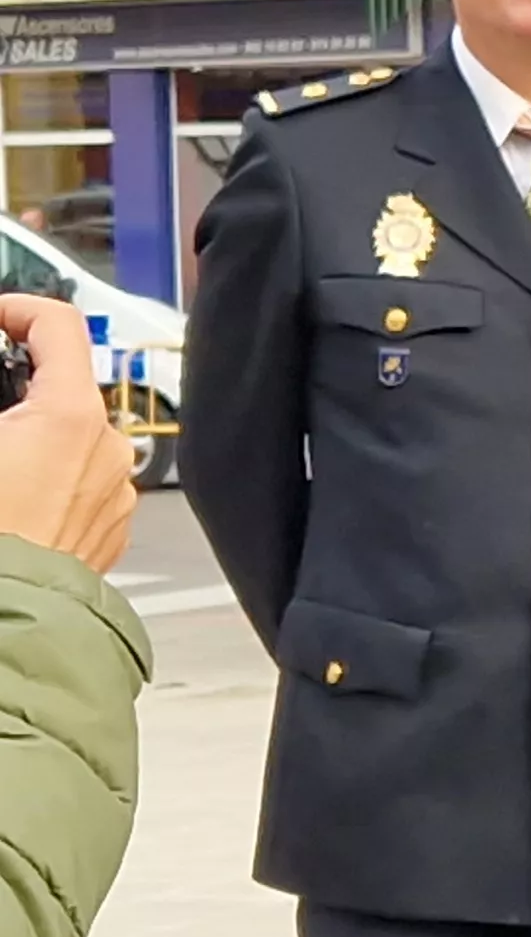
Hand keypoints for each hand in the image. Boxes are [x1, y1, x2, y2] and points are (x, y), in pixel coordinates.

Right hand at [0, 295, 135, 572]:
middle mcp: (107, 447)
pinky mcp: (110, 527)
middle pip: (61, 385)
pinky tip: (10, 502)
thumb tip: (1, 401)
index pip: (58, 324)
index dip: (16, 310)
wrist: (6, 625)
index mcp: (69, 416)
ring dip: (28, 436)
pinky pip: (78, 480)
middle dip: (14, 388)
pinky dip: (45, 476)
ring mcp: (113, 490)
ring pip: (70, 436)